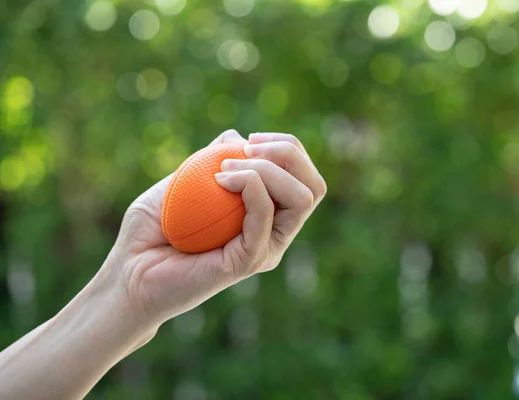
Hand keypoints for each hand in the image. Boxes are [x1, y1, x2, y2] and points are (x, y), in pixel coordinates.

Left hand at [104, 129, 326, 327]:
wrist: (129, 270)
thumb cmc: (152, 229)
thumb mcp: (184, 179)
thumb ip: (212, 159)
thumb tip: (237, 136)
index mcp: (266, 215)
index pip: (304, 178)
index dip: (288, 148)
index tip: (249, 139)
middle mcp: (272, 233)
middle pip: (314, 187)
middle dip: (288, 154)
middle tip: (246, 149)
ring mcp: (264, 249)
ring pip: (301, 199)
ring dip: (268, 169)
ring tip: (227, 168)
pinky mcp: (248, 262)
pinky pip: (265, 217)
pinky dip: (250, 185)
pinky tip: (219, 179)